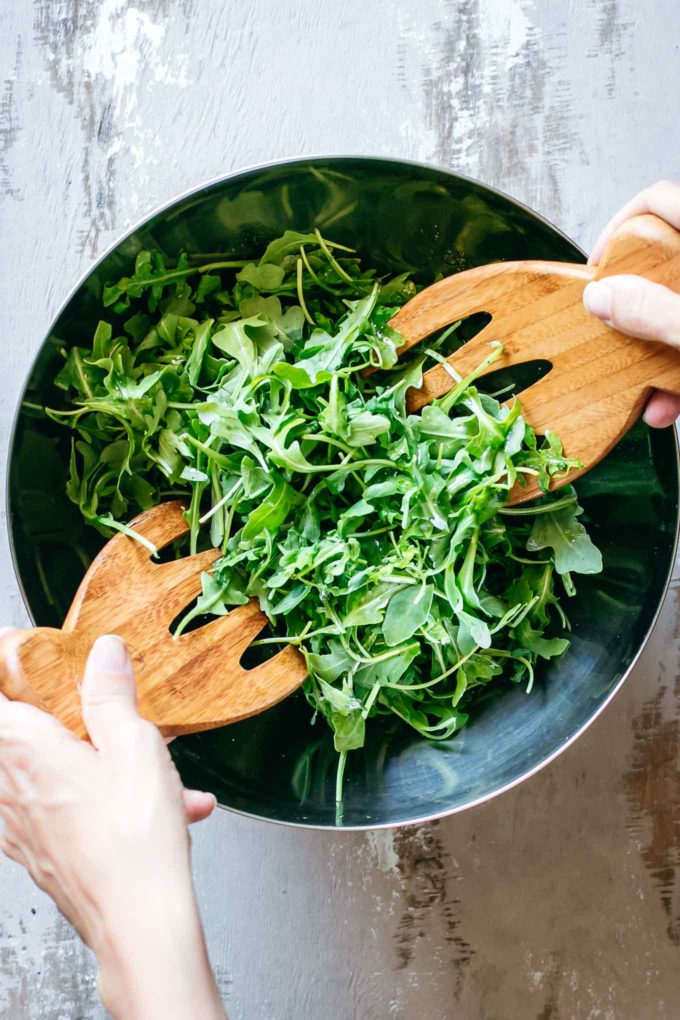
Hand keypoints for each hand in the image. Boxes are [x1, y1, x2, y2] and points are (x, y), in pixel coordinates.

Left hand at [0, 632, 227, 1019]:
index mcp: (23, 749)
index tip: (22, 650)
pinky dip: (101, 798)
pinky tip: (160, 805)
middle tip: (94, 700)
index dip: (4, 664)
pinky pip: (63, 808)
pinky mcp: (41, 852)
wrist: (139, 923)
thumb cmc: (133, 841)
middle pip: (13, 730)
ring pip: (46, 771)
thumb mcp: (134, 745)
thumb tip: (102, 653)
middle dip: (58, 711)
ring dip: (93, 758)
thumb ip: (112, 694)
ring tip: (151, 763)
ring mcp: (20, 825)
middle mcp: (9, 787)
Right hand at [582, 180, 679, 426]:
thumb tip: (601, 299)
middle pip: (659, 265)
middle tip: (614, 332)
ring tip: (642, 391)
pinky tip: (668, 406)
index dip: (618, 229)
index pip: (655, 203)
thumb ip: (656, 312)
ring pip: (672, 312)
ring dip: (651, 355)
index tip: (595, 273)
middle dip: (631, 309)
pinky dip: (677, 377)